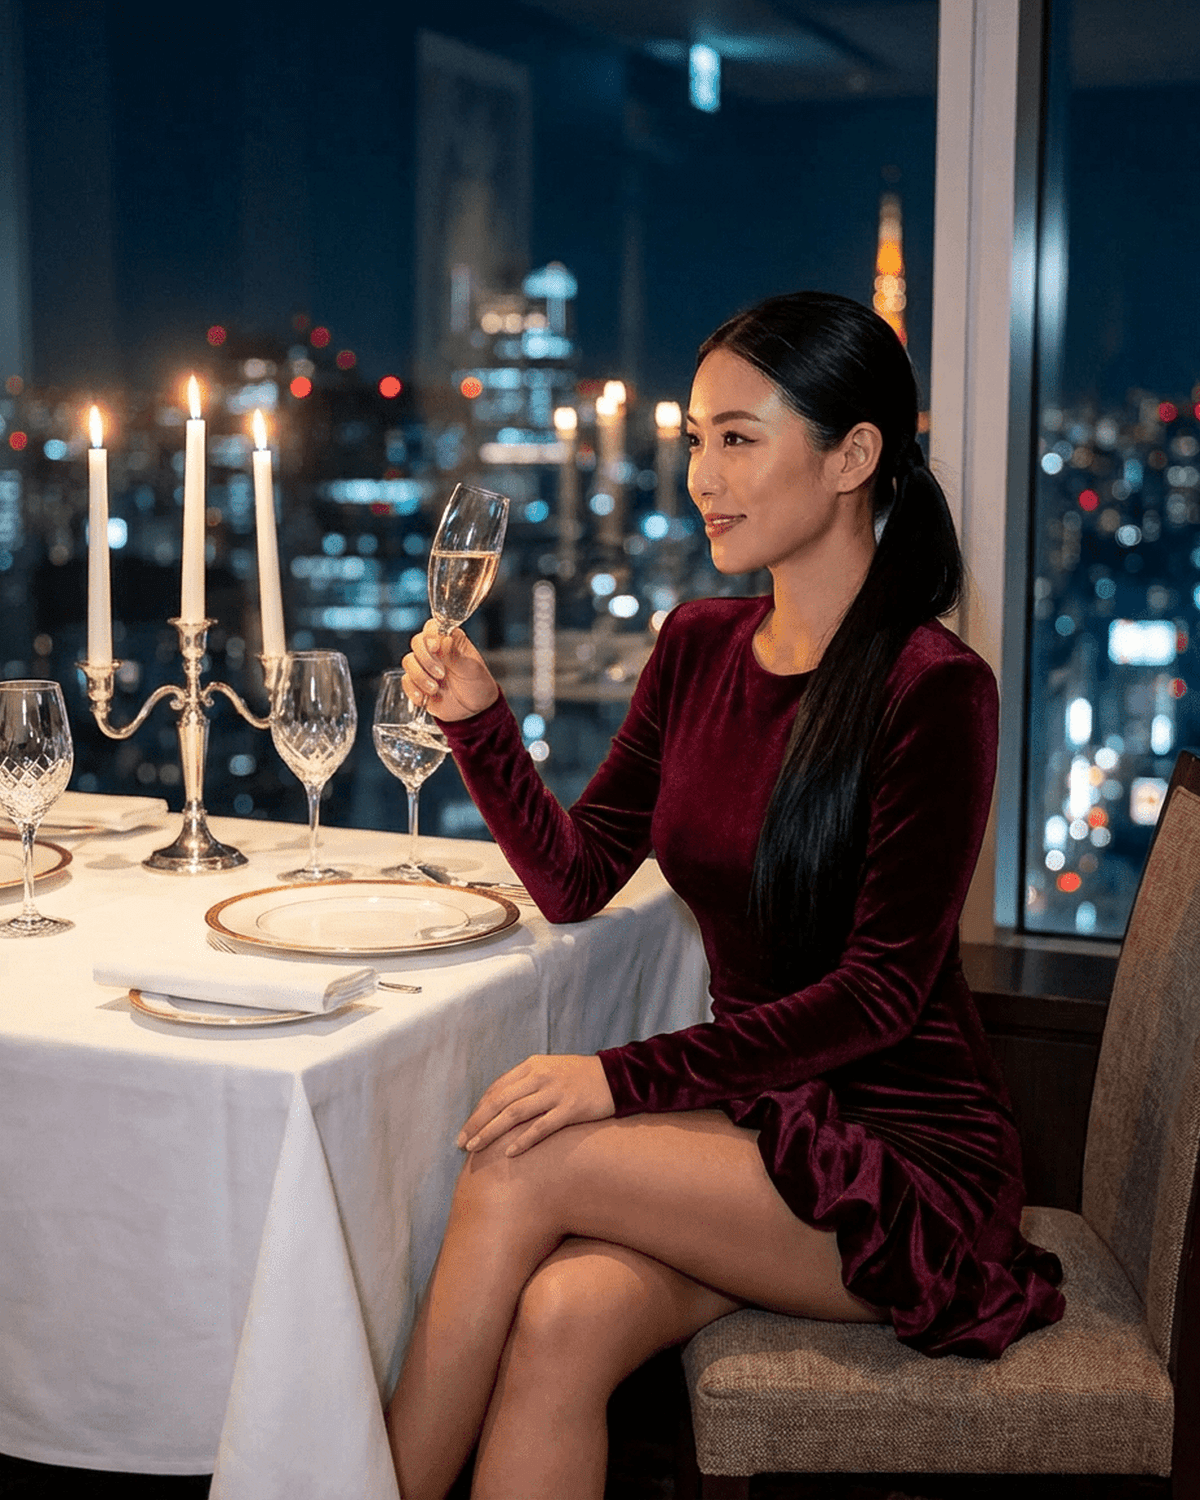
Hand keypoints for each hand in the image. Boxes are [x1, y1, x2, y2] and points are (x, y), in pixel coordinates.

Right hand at [401, 620, 499, 721]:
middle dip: (426, 659)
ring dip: (419, 676)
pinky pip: (406, 681)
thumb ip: (456, 655)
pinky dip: (413, 690)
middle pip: (417, 643)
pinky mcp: (418, 683)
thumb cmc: (478, 684)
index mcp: (450, 641)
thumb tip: (445, 639)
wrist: (474, 710)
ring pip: (408, 661)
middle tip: (441, 674)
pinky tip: (424, 698)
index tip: (436, 647)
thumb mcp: (472, 669)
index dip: (430, 634)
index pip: (433, 627)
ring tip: (435, 689)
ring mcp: (425, 667)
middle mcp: (435, 651)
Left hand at [457, 1054, 615, 1156]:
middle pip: (499, 1101)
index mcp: (532, 1066)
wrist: (617, 1076)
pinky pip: (542, 1127)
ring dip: (491, 1132)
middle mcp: (540, 1077)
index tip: (466, 1128)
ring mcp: (555, 1092)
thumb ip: (526, 1083)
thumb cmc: (579, 1077)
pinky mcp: (571, 1108)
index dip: (478, 1110)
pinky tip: (509, 1153)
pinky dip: (523, 1140)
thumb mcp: (549, 1070)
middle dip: (477, 1123)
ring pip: (514, 1114)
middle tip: (461, 1143)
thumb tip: (499, 1105)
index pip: (496, 1089)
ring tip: (475, 1149)